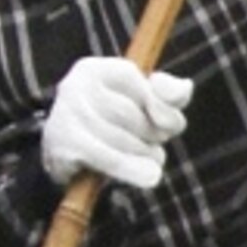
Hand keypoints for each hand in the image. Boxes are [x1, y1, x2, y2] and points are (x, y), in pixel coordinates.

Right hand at [40, 56, 194, 190]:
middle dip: (152, 136)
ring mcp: (65, 116)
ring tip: (144, 160)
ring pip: (124, 140)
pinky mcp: (64, 146)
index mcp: (95, 69)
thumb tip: (183, 89)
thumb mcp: (139, 103)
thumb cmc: (108, 125)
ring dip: (145, 156)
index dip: (165, 111)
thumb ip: (169, 94)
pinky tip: (149, 177)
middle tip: (149, 145)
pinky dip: (133, 170)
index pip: (146, 88)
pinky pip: (111, 159)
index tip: (165, 127)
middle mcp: (74, 85)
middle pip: (133, 115)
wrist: (62, 155)